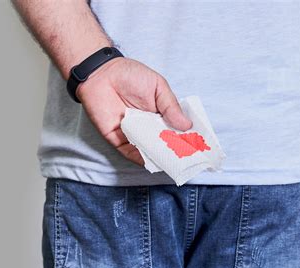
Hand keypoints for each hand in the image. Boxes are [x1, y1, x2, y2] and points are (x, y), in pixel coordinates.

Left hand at [76, 57, 192, 165]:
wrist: (101, 74)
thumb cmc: (130, 75)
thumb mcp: (158, 87)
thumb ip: (171, 106)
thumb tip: (187, 125)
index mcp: (160, 115)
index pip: (176, 130)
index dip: (186, 138)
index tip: (198, 146)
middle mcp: (148, 127)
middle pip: (164, 144)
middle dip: (175, 151)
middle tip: (188, 158)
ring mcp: (134, 135)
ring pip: (149, 151)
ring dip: (160, 156)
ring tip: (173, 161)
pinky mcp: (118, 140)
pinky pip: (131, 154)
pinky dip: (142, 158)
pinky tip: (153, 160)